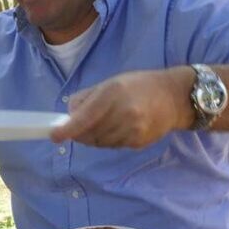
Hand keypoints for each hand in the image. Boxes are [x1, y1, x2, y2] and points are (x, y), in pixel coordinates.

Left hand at [50, 68, 194, 147]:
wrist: (174, 97)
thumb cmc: (138, 85)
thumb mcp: (110, 83)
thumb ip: (86, 99)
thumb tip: (68, 117)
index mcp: (113, 93)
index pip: (85, 117)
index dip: (68, 129)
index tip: (54, 135)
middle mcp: (124, 113)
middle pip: (89, 134)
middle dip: (79, 132)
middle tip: (80, 125)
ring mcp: (133, 130)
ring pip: (99, 143)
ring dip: (93, 137)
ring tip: (104, 122)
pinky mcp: (138, 142)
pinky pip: (112, 146)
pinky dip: (107, 139)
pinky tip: (117, 127)